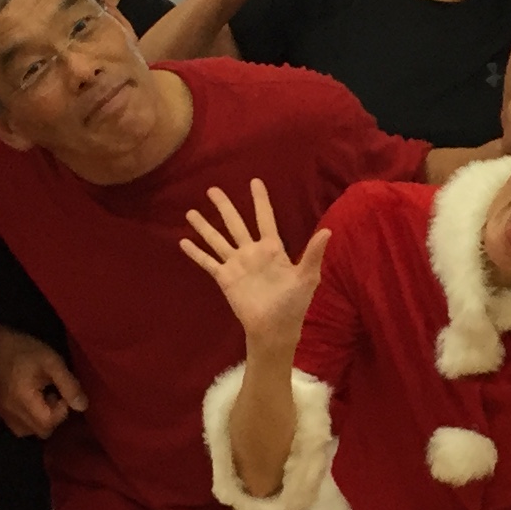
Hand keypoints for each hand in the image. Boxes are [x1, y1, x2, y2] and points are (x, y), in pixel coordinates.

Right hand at [0, 326, 86, 438]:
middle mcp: (10, 412)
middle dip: (53, 417)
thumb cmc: (28, 350)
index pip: (48, 423)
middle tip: (53, 394)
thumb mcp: (54, 362)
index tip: (62, 393)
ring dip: (41, 420)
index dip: (61, 411)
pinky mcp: (0, 411)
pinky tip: (33, 402)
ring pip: (30, 432)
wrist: (1, 342)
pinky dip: (30, 420)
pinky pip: (19, 427)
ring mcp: (3, 413)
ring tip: (42, 398)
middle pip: (41, 432)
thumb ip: (69, 385)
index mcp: (23, 399)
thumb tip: (82, 407)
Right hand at [180, 179, 331, 345]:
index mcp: (272, 248)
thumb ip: (313, 253)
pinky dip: (195, 253)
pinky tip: (183, 241)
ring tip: (190, 211)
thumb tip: (327, 231)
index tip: (255, 181)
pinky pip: (207, 262)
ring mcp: (237, 264)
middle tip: (212, 189)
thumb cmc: (293, 304)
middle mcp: (252, 252)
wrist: (274, 328)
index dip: (260, 200)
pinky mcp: (225, 279)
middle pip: (235, 223)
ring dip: (204, 226)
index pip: (265, 217)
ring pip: (217, 239)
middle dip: (224, 206)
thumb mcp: (306, 277)